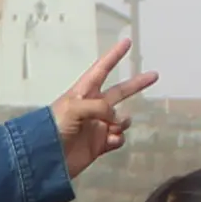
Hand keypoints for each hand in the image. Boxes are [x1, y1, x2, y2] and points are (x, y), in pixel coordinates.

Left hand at [50, 40, 158, 176]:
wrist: (46, 159)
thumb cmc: (53, 128)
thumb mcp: (74, 108)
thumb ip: (100, 107)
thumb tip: (117, 119)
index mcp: (83, 93)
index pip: (102, 69)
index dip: (114, 56)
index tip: (127, 43)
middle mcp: (92, 107)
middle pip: (120, 92)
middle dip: (136, 84)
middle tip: (154, 75)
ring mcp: (97, 126)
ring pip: (121, 119)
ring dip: (122, 122)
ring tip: (113, 127)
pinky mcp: (99, 144)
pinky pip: (118, 138)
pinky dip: (118, 139)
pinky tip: (110, 141)